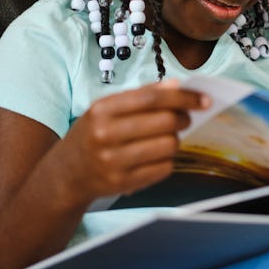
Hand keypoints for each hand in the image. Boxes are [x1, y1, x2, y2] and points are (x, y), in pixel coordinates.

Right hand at [56, 80, 210, 206]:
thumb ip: (142, 95)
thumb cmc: (92, 135)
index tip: (203, 99)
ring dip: (175, 140)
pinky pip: (163, 168)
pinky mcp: (122, 183)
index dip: (184, 97)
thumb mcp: (106, 108)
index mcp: (102, 109)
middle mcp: (105, 135)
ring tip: (166, 137)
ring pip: (168, 146)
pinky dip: (167, 160)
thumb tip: (177, 85)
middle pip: (165, 122)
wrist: (64, 174)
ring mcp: (112, 162)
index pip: (153, 98)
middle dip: (184, 118)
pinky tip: (156, 155)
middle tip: (185, 118)